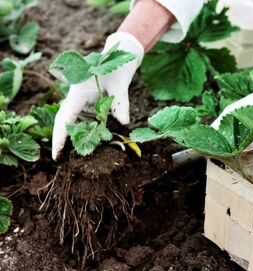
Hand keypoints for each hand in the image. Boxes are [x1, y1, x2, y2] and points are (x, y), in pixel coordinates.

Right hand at [51, 32, 143, 159]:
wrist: (118, 58)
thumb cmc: (117, 69)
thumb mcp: (120, 85)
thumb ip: (121, 104)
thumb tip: (124, 123)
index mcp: (79, 92)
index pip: (65, 117)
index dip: (60, 136)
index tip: (57, 152)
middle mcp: (75, 97)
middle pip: (63, 121)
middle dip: (60, 139)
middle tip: (58, 158)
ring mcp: (80, 101)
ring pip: (71, 121)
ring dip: (72, 136)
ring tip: (73, 154)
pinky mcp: (87, 104)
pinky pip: (82, 119)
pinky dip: (83, 131)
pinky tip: (87, 141)